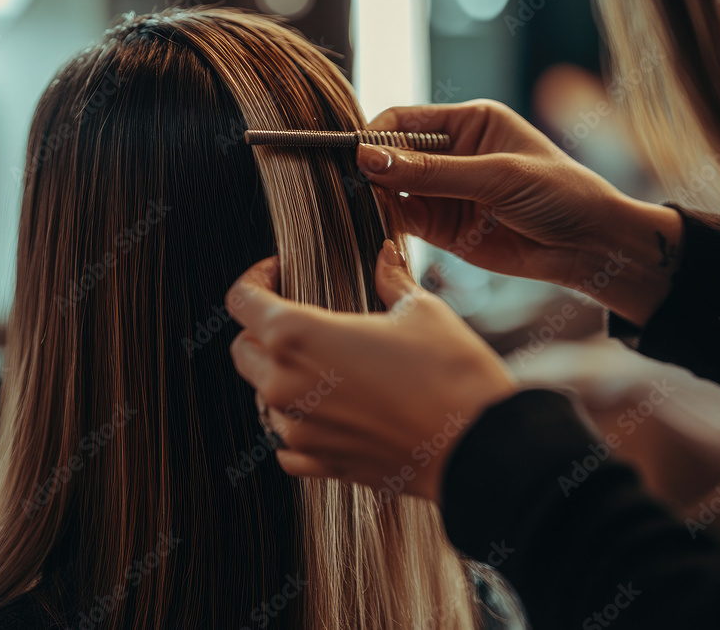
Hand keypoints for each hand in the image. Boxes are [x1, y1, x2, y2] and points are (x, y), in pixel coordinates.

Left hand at [225, 241, 516, 503]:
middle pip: (243, 350)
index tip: (277, 273)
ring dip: (281, 378)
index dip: (255, 279)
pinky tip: (328, 411)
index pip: (241, 301)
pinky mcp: (320, 464)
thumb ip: (391, 279)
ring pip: (262, 397)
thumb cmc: (451, 374)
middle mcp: (285, 385)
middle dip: (261, 330)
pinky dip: (297, 424)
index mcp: (298, 336)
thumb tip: (387, 254)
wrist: (478, 446)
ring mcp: (299, 430)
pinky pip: (286, 443)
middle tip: (300, 319)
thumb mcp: (421, 311)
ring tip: (325, 365)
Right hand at [360, 99, 683, 326]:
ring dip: (374, 199)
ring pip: (391, 190)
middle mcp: (451, 154)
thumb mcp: (497, 176)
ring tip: (360, 210)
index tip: (355, 158)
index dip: (376, 137)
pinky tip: (375, 228)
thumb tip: (370, 159)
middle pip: (392, 156)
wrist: (589, 246)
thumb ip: (433, 172)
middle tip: (350, 188)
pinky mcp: (443, 227)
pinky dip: (386, 224)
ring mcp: (444, 192)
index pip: (404, 121)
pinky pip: (403, 221)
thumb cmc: (559, 194)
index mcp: (468, 122)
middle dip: (370, 170)